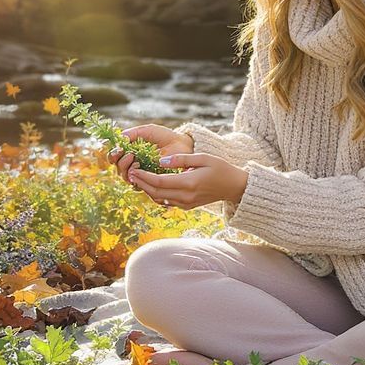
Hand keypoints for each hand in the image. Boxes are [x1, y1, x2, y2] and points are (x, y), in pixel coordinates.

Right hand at [107, 124, 192, 183]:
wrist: (183, 145)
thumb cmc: (166, 137)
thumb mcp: (148, 131)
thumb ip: (133, 133)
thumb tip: (119, 138)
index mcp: (130, 152)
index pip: (115, 157)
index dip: (113, 154)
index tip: (118, 148)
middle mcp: (133, 165)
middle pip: (117, 168)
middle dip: (119, 161)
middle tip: (127, 153)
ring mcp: (141, 175)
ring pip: (124, 176)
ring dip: (125, 167)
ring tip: (132, 158)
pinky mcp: (150, 183)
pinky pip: (137, 184)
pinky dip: (134, 176)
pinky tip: (138, 167)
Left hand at [127, 152, 248, 209]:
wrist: (234, 187)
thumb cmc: (220, 168)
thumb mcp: (203, 158)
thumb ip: (181, 158)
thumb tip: (161, 160)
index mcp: (189, 183)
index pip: (160, 181)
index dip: (144, 176)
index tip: (134, 169)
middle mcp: (186, 196)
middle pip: (156, 192)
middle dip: (141, 183)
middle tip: (130, 173)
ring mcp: (186, 204)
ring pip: (159, 199)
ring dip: (147, 190)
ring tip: (137, 178)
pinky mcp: (187, 206)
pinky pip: (166, 202)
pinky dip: (156, 194)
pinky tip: (150, 185)